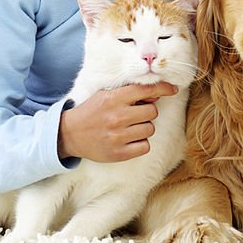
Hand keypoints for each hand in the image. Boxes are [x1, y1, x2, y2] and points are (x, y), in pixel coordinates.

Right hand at [57, 82, 177, 161]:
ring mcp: (118, 137)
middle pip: (152, 112)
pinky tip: (129, 140)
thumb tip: (156, 94)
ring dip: (144, 128)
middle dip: (148, 112)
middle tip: (136, 114)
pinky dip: (140, 143)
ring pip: (150, 130)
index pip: (146, 90)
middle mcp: (117, 117)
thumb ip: (129, 93)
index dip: (163, 88)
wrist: (69, 134)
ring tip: (129, 128)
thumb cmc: (91, 112)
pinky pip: (145, 146)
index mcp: (114, 99)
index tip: (173, 89)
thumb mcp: (106, 95)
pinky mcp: (118, 153)